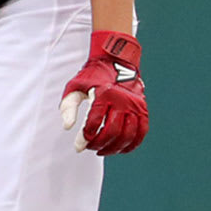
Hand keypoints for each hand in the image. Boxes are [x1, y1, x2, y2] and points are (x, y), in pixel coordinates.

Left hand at [59, 31, 148, 155]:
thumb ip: (68, 107)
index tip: (79, 146)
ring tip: (101, 150)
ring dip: (114, 147)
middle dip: (98, 144)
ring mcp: (134, 104)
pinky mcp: (143, 108)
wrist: (116, 60)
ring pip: (127, 134)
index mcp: (103, 93)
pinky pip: (142, 132)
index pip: (94, 123)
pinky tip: (120, 149)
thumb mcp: (74, 87)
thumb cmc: (91, 76)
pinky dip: (132, 144)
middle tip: (89, 147)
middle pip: (112, 131)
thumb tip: (68, 127)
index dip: (85, 138)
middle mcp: (121, 99)